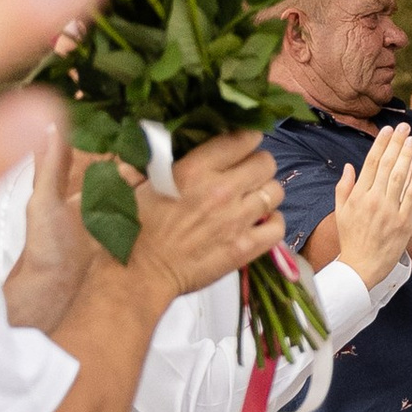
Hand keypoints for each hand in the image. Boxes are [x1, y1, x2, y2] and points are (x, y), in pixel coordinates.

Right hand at [132, 130, 287, 299]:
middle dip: (258, 164)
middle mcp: (222, 190)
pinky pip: (279, 226)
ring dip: (266, 192)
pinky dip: (273, 222)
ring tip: (253, 198)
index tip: (241, 144)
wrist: (138, 274)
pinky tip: (261, 223)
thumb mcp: (137, 183)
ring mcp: (237, 220)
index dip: (246, 138)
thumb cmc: (133, 228)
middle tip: (247, 173)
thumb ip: (153, 158)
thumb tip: (154, 137)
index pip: (242, 138)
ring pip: (275, 191)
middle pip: (265, 162)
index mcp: (195, 170)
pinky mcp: (246, 247)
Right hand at [331, 125, 411, 286]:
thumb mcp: (341, 212)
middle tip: (405, 127)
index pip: (370, 163)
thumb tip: (349, 166)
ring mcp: (388, 210)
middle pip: (386, 165)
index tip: (387, 129)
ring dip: (408, 155)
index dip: (380, 144)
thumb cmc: (351, 239)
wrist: (361, 266)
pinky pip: (411, 195)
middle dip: (396, 143)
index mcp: (357, 195)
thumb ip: (344, 187)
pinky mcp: (403, 221)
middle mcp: (372, 199)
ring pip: (400, 176)